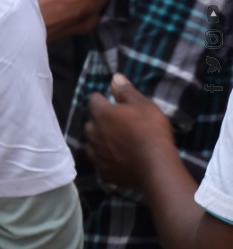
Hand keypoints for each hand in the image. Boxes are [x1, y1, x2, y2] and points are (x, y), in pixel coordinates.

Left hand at [86, 74, 175, 189]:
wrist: (156, 166)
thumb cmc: (151, 130)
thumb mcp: (144, 105)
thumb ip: (126, 91)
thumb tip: (115, 77)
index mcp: (102, 114)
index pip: (94, 100)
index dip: (102, 100)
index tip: (111, 102)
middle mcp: (93, 133)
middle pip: (91, 123)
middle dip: (100, 122)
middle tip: (116, 125)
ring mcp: (96, 154)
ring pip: (92, 143)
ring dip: (100, 141)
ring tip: (115, 143)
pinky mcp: (103, 171)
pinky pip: (100, 162)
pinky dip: (106, 159)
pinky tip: (118, 160)